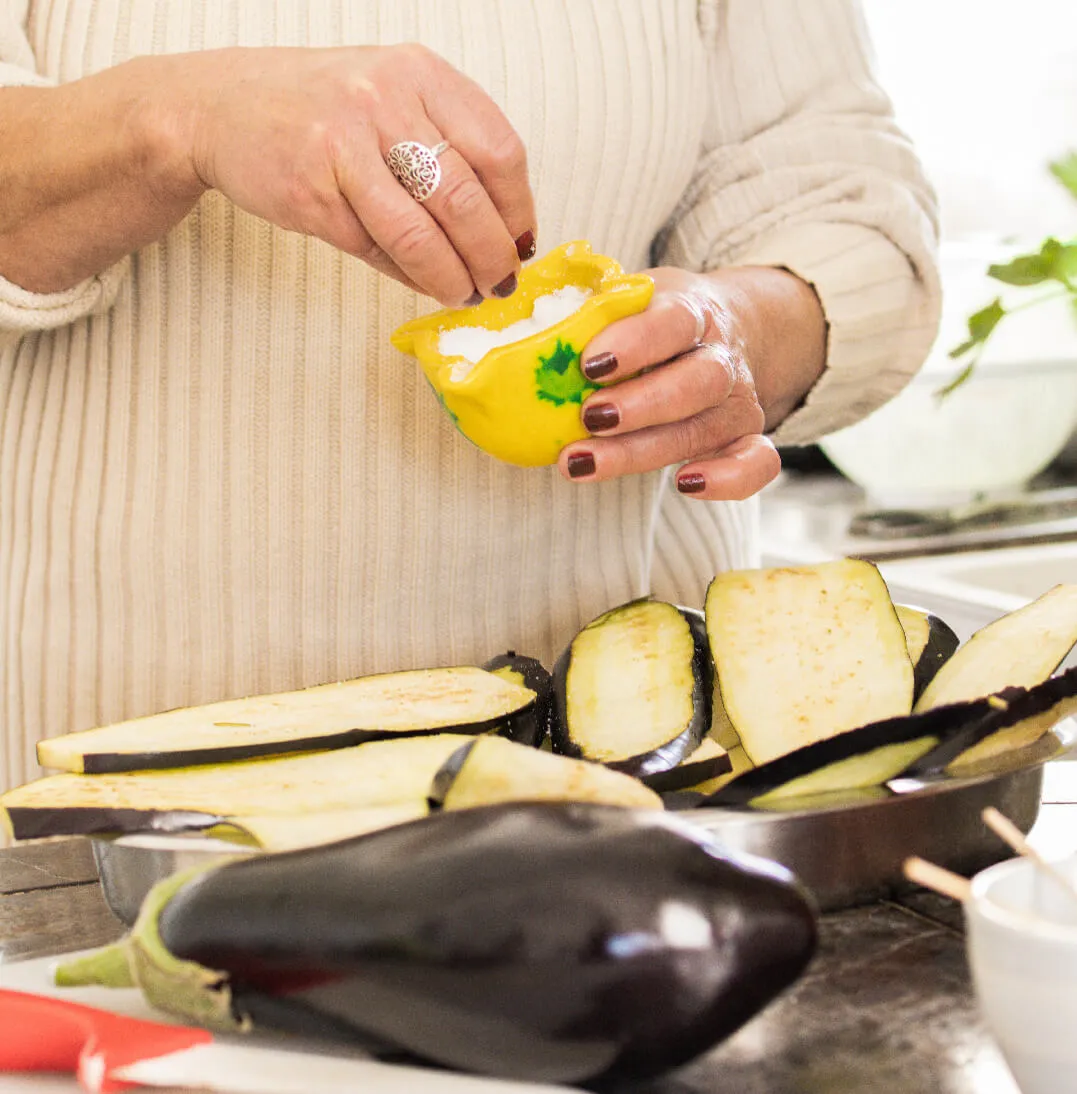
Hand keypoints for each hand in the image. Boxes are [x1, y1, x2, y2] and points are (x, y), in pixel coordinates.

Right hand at [174, 44, 535, 305]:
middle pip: (465, 198)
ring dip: (453, 277)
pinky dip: (409, 275)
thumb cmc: (324, 108)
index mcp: (420, 73)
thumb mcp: (394, 95)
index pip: (499, 150)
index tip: (522, 243)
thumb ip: (449, 143)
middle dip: (492, 254)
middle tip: (501, 283)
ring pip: (421, 233)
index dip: (518, 209)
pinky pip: (376, 249)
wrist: (221, 106)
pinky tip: (423, 282)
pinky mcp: (310, 194)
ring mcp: (343, 146)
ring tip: (467, 294)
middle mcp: (384, 100)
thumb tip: (502, 229)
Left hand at [559, 267, 812, 499]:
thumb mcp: (624, 297)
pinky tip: (684, 485)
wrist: (719, 331)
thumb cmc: (651, 320)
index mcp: (692, 310)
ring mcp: (736, 402)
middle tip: (588, 417)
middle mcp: (721, 356)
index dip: (635, 343)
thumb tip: (514, 315)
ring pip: (702, 430)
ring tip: (582, 463)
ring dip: (642, 451)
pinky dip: (729, 479)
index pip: (673, 321)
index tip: (588, 364)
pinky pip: (757, 464)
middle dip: (639, 405)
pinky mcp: (744, 439)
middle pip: (694, 383)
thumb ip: (584, 307)